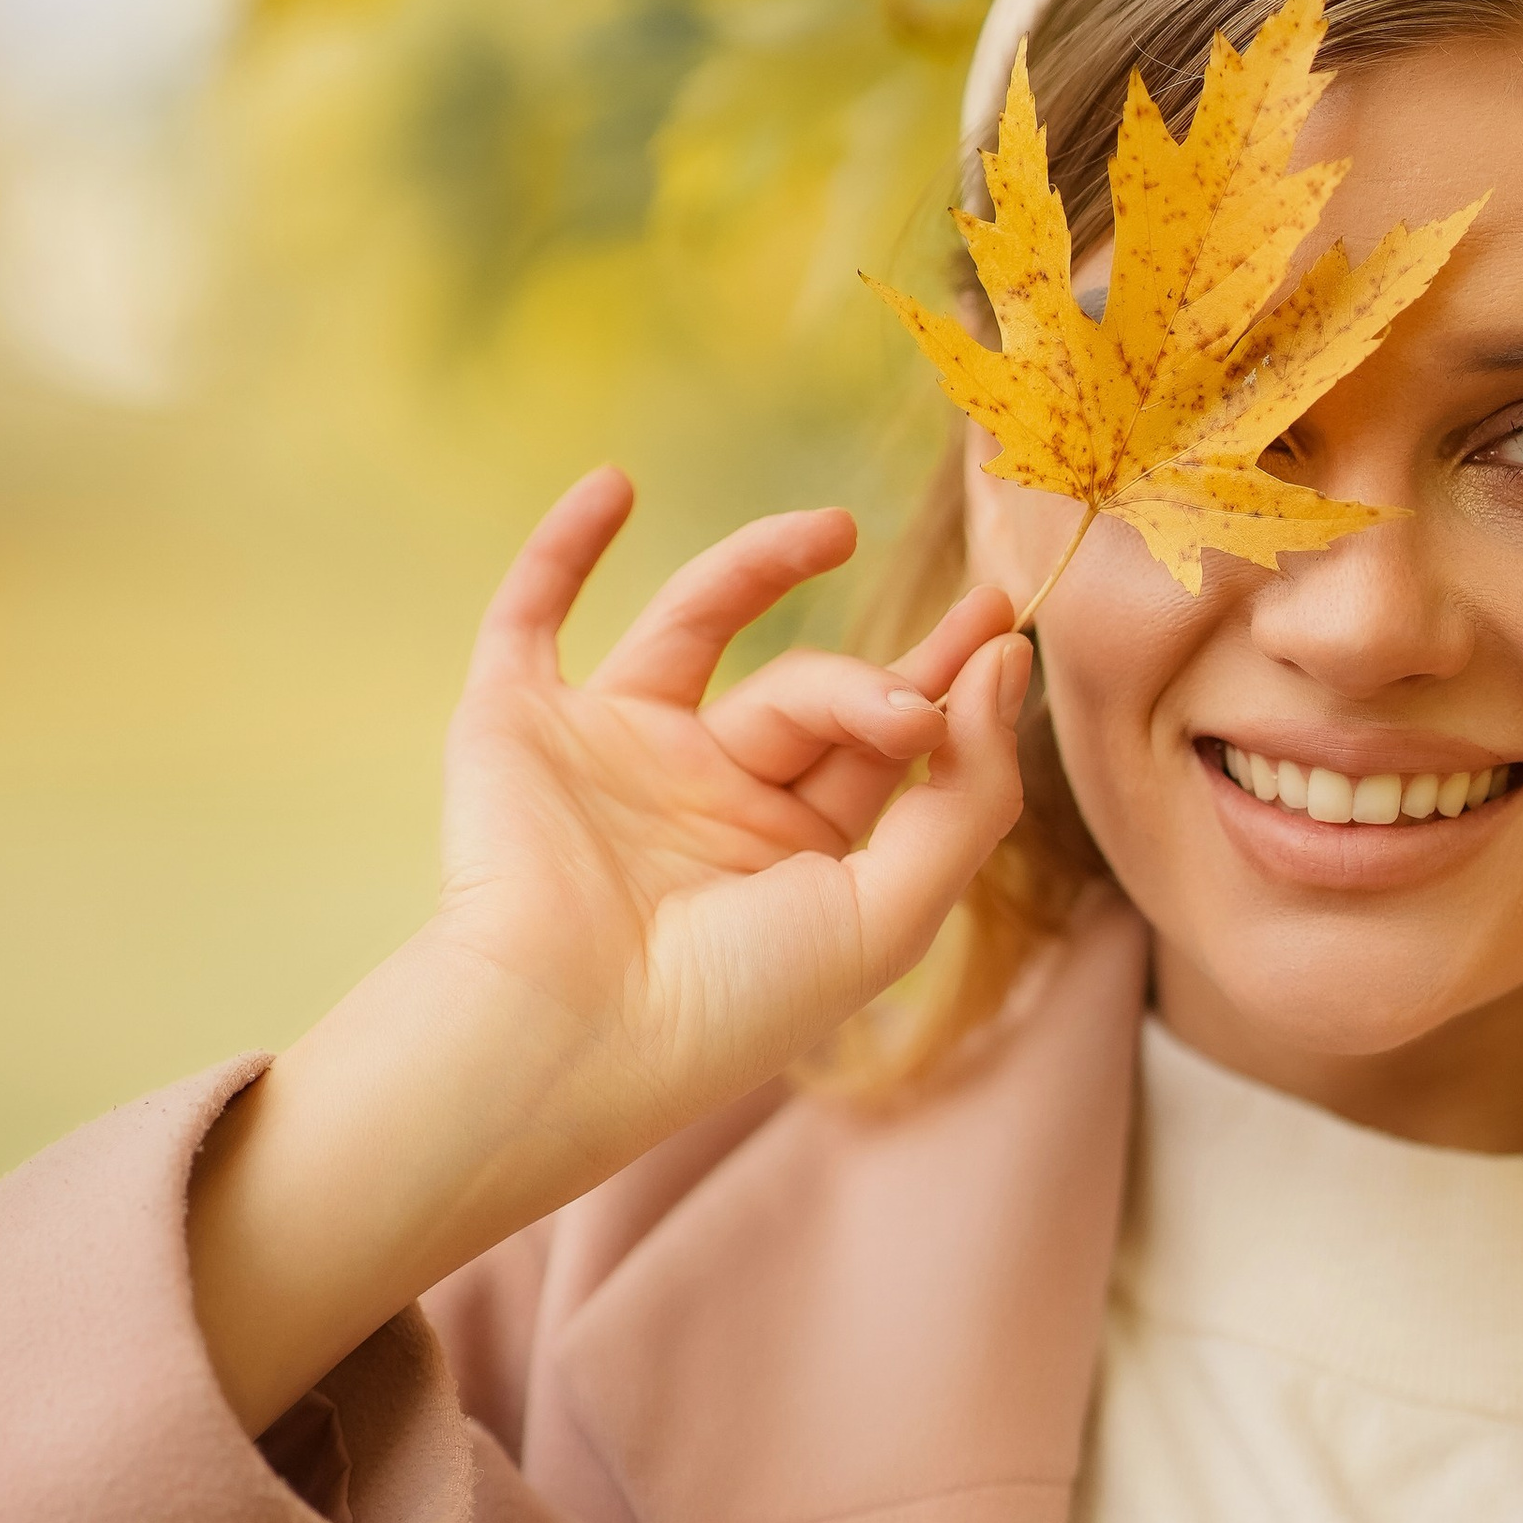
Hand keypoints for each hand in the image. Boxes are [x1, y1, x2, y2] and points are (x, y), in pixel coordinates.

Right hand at [189, 475, 1024, 1431]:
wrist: (565, 1037)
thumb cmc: (732, 1005)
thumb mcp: (890, 912)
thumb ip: (965, 794)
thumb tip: (1003, 662)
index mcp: (792, 856)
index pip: (884, 744)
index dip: (947, 681)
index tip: (1002, 619)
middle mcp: (706, 796)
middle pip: (810, 691)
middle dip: (871, 683)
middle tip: (912, 697)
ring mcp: (612, 754)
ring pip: (698, 627)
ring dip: (762, 564)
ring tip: (837, 529)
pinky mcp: (519, 727)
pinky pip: (534, 620)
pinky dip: (563, 550)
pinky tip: (614, 485)